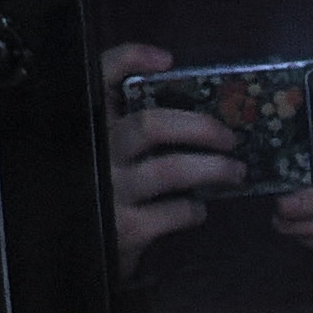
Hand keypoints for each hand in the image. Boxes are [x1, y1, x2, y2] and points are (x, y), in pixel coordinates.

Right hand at [100, 41, 244, 280]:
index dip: (129, 60)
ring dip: (214, 168)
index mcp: (92, 125)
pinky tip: (198, 210)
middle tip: (231, 137)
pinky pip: (175, 211)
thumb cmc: (103, 193)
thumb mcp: (107, 154)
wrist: (77, 252)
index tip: (168, 61)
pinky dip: (194, 209)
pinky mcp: (124, 227)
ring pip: (170, 169)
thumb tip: (189, 108)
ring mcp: (109, 190)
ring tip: (235, 172)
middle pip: (150, 125)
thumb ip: (132, 129)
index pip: (99, 78)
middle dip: (200, 127)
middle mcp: (95, 152)